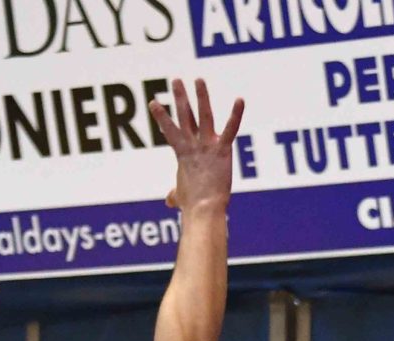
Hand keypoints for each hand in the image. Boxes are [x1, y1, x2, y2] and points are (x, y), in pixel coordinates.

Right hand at [150, 78, 244, 213]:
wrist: (203, 208)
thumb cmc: (192, 205)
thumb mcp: (181, 196)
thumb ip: (175, 195)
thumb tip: (170, 201)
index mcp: (182, 153)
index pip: (170, 131)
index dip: (162, 117)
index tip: (154, 103)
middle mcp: (193, 145)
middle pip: (184, 116)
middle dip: (180, 98)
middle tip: (176, 80)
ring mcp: (207, 145)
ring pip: (203, 116)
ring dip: (201, 96)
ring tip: (198, 79)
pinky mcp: (222, 149)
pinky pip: (230, 129)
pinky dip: (236, 114)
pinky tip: (240, 99)